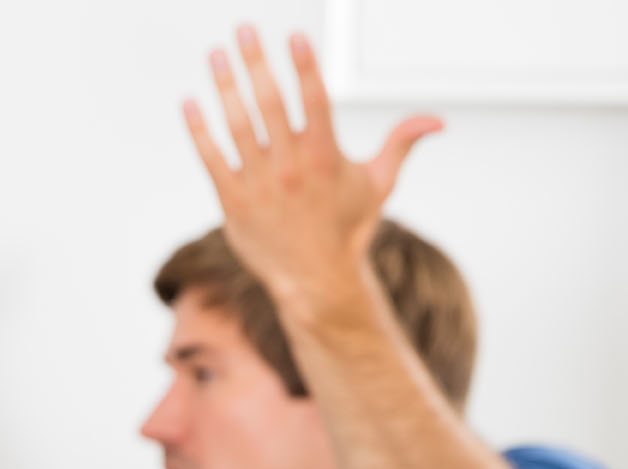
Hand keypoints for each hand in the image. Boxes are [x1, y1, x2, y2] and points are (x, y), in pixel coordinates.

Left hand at [183, 26, 441, 313]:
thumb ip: (402, 144)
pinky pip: (211, 159)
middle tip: (244, 28)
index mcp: (325, 157)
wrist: (314, 281)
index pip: (315, 100)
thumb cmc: (346, 230)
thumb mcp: (379, 184)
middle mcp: (290, 167)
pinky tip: (189, 102)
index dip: (304, 65)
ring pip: (237, 126)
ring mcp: (259, 184)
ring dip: (224, 86)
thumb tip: (438, 120)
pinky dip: (199, 130)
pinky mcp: (233, 202)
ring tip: (216, 53)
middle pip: (270, 103)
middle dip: (256, 62)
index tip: (293, 36)